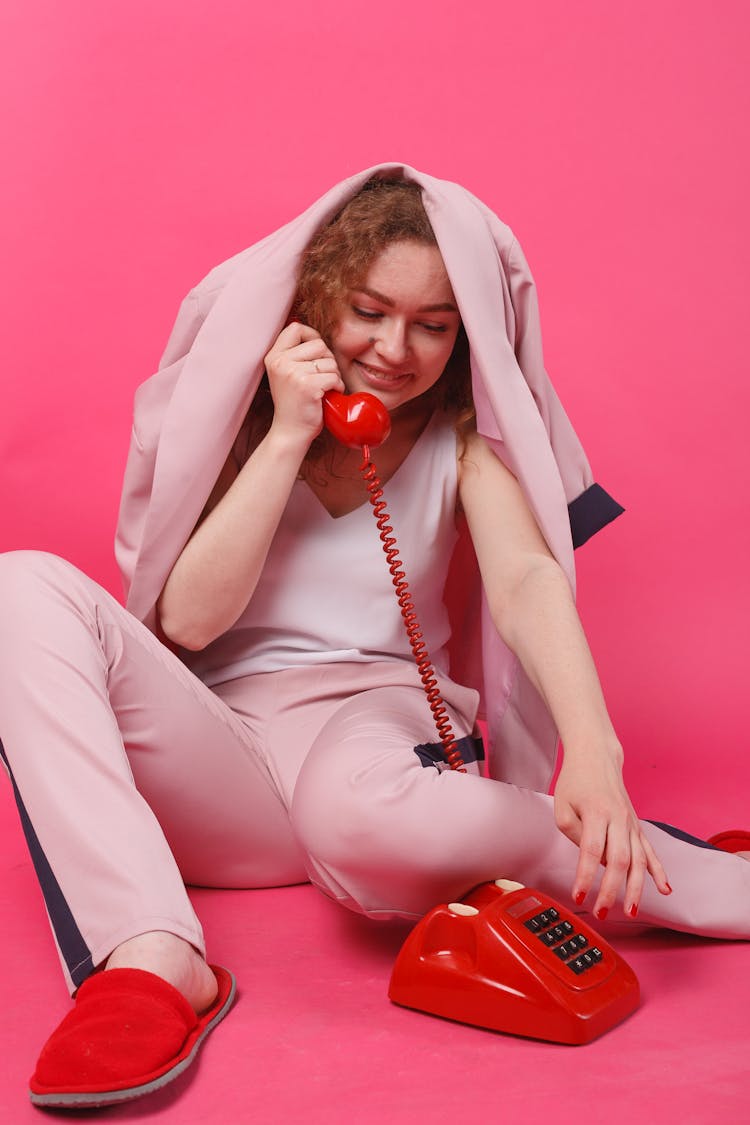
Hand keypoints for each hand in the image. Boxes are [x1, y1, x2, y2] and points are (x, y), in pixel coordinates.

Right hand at [263, 322, 344, 443]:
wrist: (290, 432)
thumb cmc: (294, 403)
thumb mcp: (286, 373)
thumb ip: (294, 354)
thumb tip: (312, 333)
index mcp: (273, 356)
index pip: (296, 328)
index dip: (312, 336)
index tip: (316, 353)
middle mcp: (280, 362)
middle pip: (319, 344)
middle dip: (327, 359)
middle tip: (321, 377)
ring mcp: (292, 373)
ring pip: (329, 361)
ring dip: (334, 375)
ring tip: (324, 388)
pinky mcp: (307, 385)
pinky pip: (334, 377)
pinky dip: (337, 387)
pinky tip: (328, 396)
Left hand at [553, 748, 670, 917]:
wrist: (597, 758)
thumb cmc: (576, 782)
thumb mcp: (562, 805)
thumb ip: (573, 833)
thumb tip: (590, 859)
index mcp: (596, 812)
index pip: (591, 850)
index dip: (585, 876)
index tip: (579, 896)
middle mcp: (618, 818)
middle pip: (618, 860)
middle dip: (611, 890)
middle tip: (602, 913)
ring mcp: (631, 823)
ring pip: (639, 860)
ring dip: (637, 888)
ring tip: (631, 911)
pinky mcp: (637, 826)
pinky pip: (651, 851)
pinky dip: (659, 871)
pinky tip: (665, 890)